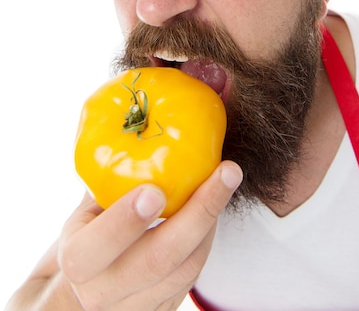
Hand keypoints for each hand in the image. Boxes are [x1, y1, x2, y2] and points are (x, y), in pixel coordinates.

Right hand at [58, 161, 241, 309]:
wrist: (89, 287)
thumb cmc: (91, 233)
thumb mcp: (87, 210)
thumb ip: (106, 182)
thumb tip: (135, 119)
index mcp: (78, 260)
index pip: (95, 248)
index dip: (125, 222)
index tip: (155, 190)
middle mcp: (104, 292)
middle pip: (156, 261)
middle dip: (197, 213)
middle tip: (225, 172)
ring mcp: (136, 307)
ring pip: (184, 269)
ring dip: (212, 219)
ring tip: (227, 177)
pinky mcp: (163, 308)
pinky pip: (193, 274)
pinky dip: (208, 235)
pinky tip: (216, 203)